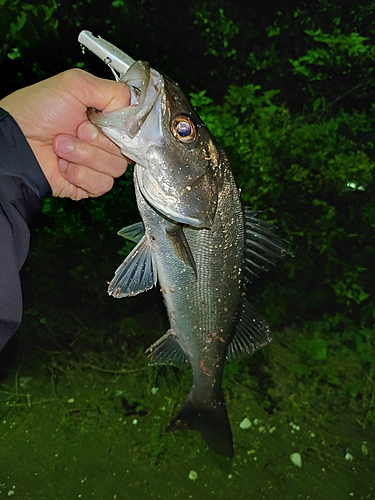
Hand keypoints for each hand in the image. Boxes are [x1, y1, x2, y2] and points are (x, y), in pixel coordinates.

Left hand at [0, 68, 129, 199]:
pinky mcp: (88, 185)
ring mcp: (95, 165)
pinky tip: (64, 165)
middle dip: (97, 141)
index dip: (123, 128)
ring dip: (85, 157)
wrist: (15, 142)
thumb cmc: (35, 112)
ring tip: (63, 146)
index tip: (105, 122)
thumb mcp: (76, 84)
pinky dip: (80, 174)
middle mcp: (102, 142)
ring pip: (115, 168)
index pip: (134, 129)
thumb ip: (113, 91)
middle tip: (77, 130)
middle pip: (126, 151)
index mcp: (104, 119)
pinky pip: (102, 184)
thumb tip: (134, 107)